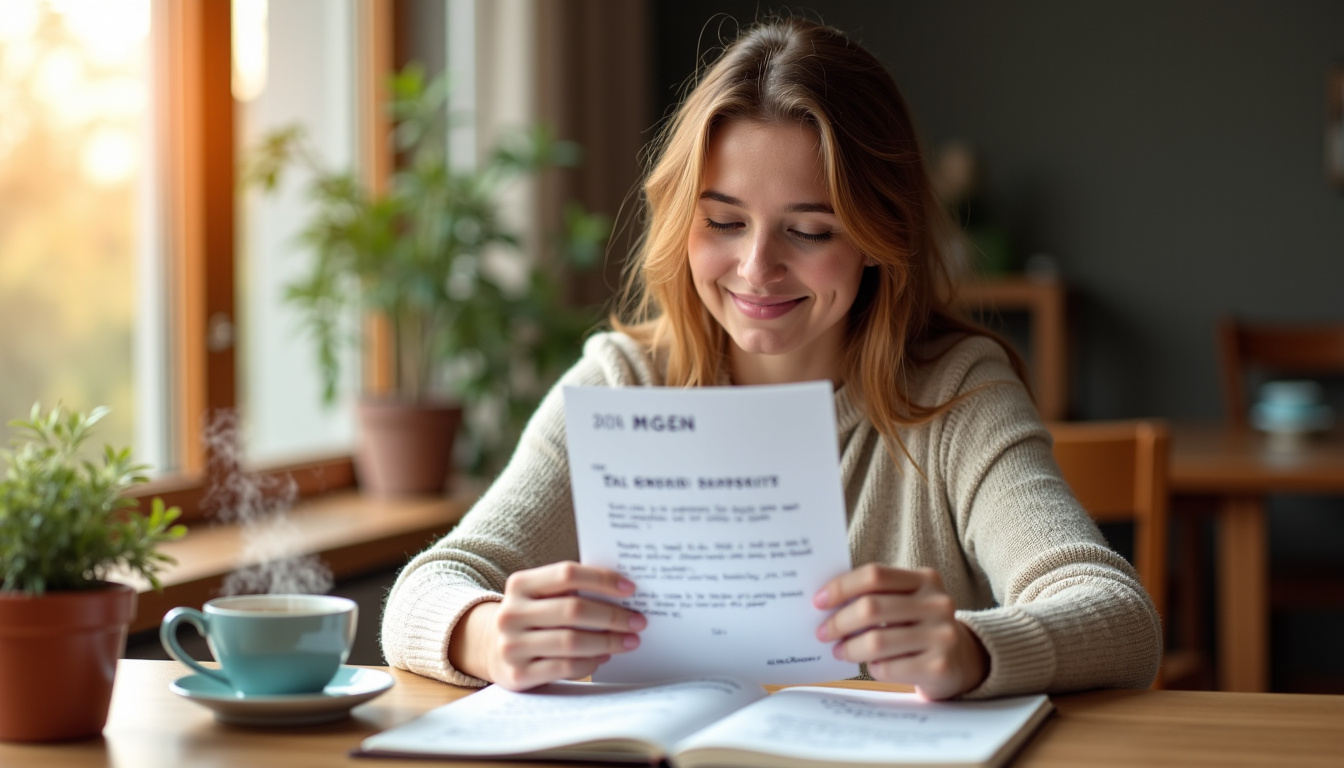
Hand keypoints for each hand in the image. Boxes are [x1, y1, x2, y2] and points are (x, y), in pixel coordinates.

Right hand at [451, 562, 645, 690]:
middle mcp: (511, 613)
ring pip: (571, 642)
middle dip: (612, 616)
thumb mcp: (541, 595)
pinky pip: (564, 668)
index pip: (567, 574)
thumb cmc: (533, 617)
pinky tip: (604, 657)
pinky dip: (590, 662)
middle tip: (638, 621)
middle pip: (573, 610)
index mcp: (520, 584)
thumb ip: (572, 590)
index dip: (602, 580)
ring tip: (629, 641)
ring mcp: (511, 645)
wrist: (492, 649)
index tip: (631, 589)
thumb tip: (624, 594)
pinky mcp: (517, 675)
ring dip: (608, 641)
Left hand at [814, 564, 988, 699]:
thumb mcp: (907, 601)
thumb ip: (876, 594)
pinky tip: (871, 666)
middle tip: (822, 632)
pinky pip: (888, 668)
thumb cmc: (919, 627)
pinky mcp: (939, 666)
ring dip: (849, 649)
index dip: (841, 587)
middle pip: (871, 608)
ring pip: (876, 641)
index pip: (874, 575)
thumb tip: (825, 602)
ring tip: (839, 651)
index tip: (818, 601)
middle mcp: (938, 603)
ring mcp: (942, 635)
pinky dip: (872, 668)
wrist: (963, 661)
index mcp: (926, 579)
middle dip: (838, 622)